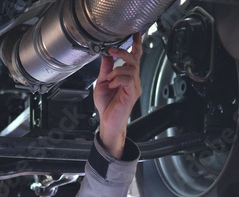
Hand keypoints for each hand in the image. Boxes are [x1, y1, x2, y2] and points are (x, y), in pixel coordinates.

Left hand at [94, 33, 142, 157]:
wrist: (107, 121)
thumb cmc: (106, 105)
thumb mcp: (102, 83)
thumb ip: (105, 69)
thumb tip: (106, 56)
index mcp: (126, 76)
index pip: (134, 57)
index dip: (136, 45)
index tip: (136, 34)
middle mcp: (133, 80)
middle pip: (134, 59)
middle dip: (123, 52)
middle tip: (112, 50)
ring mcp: (134, 87)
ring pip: (131, 68)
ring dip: (117, 71)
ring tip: (109, 79)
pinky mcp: (132, 94)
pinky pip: (129, 79)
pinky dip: (118, 79)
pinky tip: (113, 84)